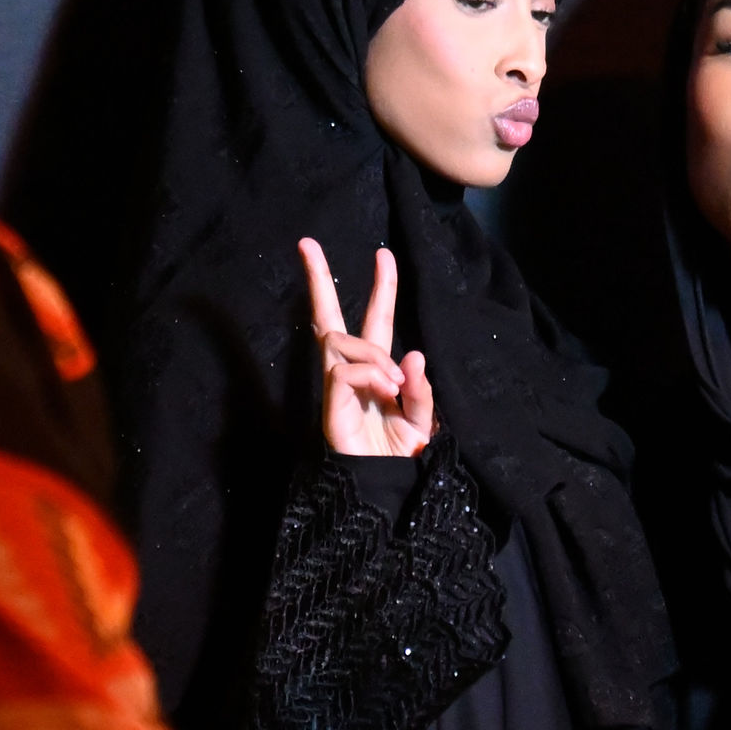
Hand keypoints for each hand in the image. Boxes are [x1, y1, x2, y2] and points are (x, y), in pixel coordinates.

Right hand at [300, 239, 435, 457]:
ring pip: (343, 340)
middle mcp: (353, 370)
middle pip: (328, 317)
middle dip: (319, 279)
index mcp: (378, 368)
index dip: (382, 288)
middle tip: (307, 243)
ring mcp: (338, 386)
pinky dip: (369, 373)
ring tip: (396, 383)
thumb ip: (420, 388)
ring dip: (375, 354)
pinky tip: (385, 390)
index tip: (384, 254)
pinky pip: (344, 370)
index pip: (376, 320)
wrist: (388, 485)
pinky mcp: (330, 404)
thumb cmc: (402, 453)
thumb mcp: (423, 418)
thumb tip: (412, 354)